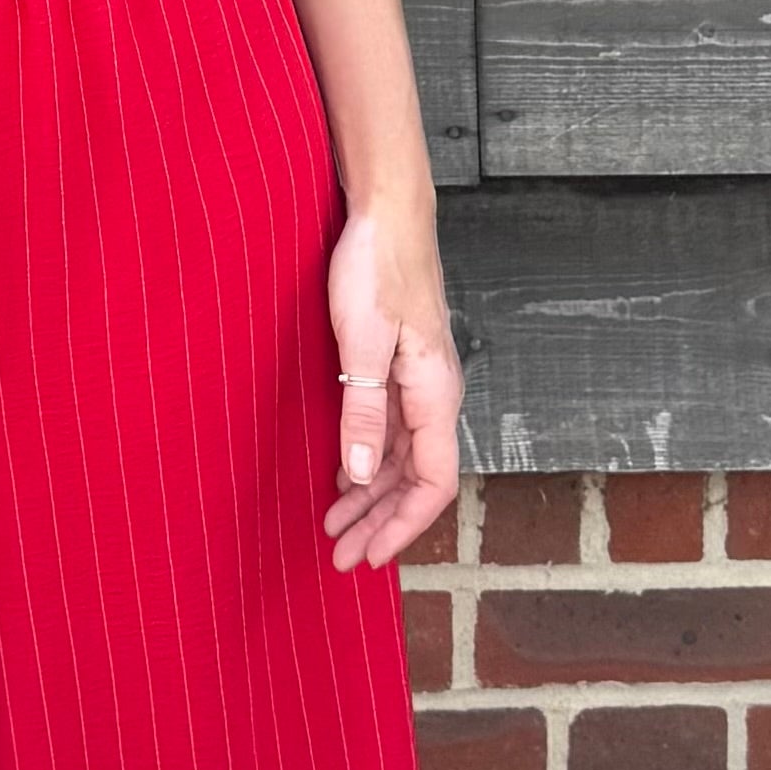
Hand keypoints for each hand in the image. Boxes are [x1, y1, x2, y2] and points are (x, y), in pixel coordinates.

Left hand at [323, 201, 460, 572]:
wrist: (387, 212)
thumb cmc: (378, 267)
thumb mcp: (361, 342)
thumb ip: (362, 411)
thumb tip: (363, 475)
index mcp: (435, 394)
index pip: (433, 483)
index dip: (403, 526)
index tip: (369, 557)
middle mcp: (435, 395)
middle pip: (418, 480)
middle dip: (382, 523)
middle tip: (341, 556)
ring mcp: (419, 382)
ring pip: (403, 459)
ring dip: (372, 497)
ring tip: (335, 527)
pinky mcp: (401, 367)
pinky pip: (392, 432)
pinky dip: (369, 461)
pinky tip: (345, 476)